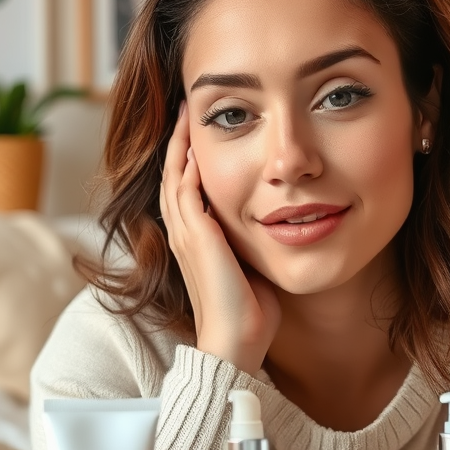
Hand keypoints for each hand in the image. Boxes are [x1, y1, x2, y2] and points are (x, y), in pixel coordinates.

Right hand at [160, 102, 280, 373]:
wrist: (237, 341)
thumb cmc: (250, 311)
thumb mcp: (250, 264)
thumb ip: (251, 241)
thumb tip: (276, 223)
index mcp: (194, 239)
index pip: (185, 186)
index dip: (189, 157)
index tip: (199, 129)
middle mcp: (183, 234)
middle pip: (173, 174)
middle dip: (178, 141)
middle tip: (184, 108)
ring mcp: (185, 236)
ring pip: (174, 178)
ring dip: (179, 145)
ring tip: (185, 115)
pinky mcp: (196, 239)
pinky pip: (184, 193)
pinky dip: (186, 167)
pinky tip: (196, 145)